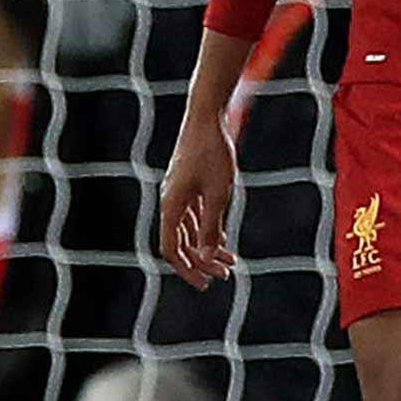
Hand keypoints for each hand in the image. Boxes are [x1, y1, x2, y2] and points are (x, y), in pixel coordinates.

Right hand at [157, 111, 239, 287]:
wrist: (206, 116)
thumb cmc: (212, 153)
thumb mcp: (218, 194)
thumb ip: (211, 228)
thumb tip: (207, 259)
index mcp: (171, 206)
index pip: (172, 249)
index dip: (187, 270)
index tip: (206, 283)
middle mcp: (170, 202)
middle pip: (181, 243)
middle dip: (201, 262)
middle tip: (224, 275)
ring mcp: (178, 194)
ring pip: (190, 230)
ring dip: (207, 248)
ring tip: (230, 261)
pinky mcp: (188, 185)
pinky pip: (194, 217)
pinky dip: (207, 231)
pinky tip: (223, 241)